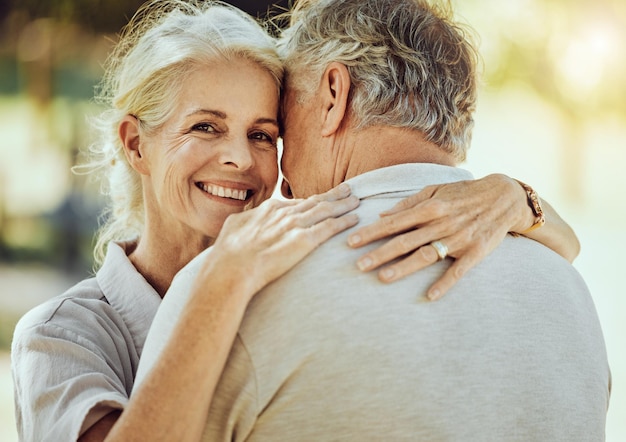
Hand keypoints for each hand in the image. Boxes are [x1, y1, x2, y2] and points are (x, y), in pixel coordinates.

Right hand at [204, 183, 359, 298]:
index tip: (322, 198)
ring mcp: (296, 225)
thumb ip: (245, 219)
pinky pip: (330, 228)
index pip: (297, 203)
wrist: (233, 267)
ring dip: (343, 204)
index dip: (313, 200)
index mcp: (270, 209)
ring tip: (356, 200)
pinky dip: (344, 221)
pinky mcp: (305, 240)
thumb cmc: (228, 253)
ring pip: (326, 210)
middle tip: (349, 189)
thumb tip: (244, 216)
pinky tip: (355, 218)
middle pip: (316, 201)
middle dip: (334, 195)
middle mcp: (285, 213)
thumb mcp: (233, 227)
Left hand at [347, 174, 526, 299]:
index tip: (351, 242)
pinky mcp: (475, 252)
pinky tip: (429, 296)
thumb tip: (382, 215)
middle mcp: (441, 223)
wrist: (504, 197)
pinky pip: (458, 270)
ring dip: (403, 268)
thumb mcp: (435, 190)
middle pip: (404, 241)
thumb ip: (408, 203)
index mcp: (429, 208)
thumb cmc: (463, 193)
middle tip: (358, 265)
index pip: (394, 222)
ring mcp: (458, 238)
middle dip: (379, 253)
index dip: (371, 233)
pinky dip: (444, 283)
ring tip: (383, 278)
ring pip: (426, 255)